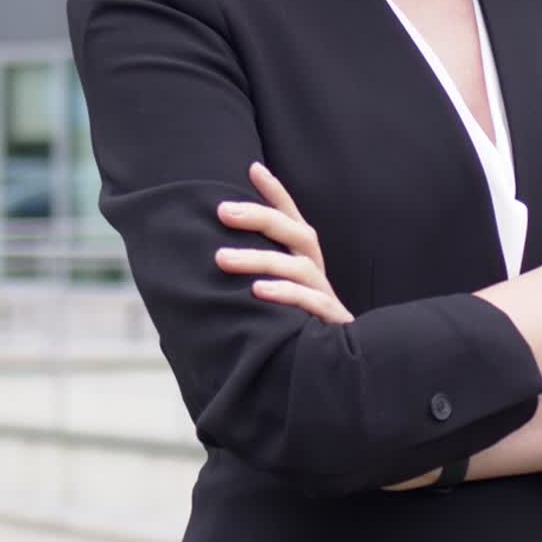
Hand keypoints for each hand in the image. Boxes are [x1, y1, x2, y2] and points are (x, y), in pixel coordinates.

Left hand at [214, 161, 353, 324]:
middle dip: (261, 217)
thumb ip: (253, 279)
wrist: (333, 373)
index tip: (253, 168)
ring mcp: (325, 296)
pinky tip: (258, 291)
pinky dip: (286, 293)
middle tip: (222, 211)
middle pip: (297, 233)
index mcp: (304, 262)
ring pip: (299, 267)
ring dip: (259, 259)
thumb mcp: (274, 299)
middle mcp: (317, 273)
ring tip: (222, 259)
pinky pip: (311, 302)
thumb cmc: (294, 330)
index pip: (292, 220)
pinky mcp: (331, 321)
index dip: (276, 193)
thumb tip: (209, 261)